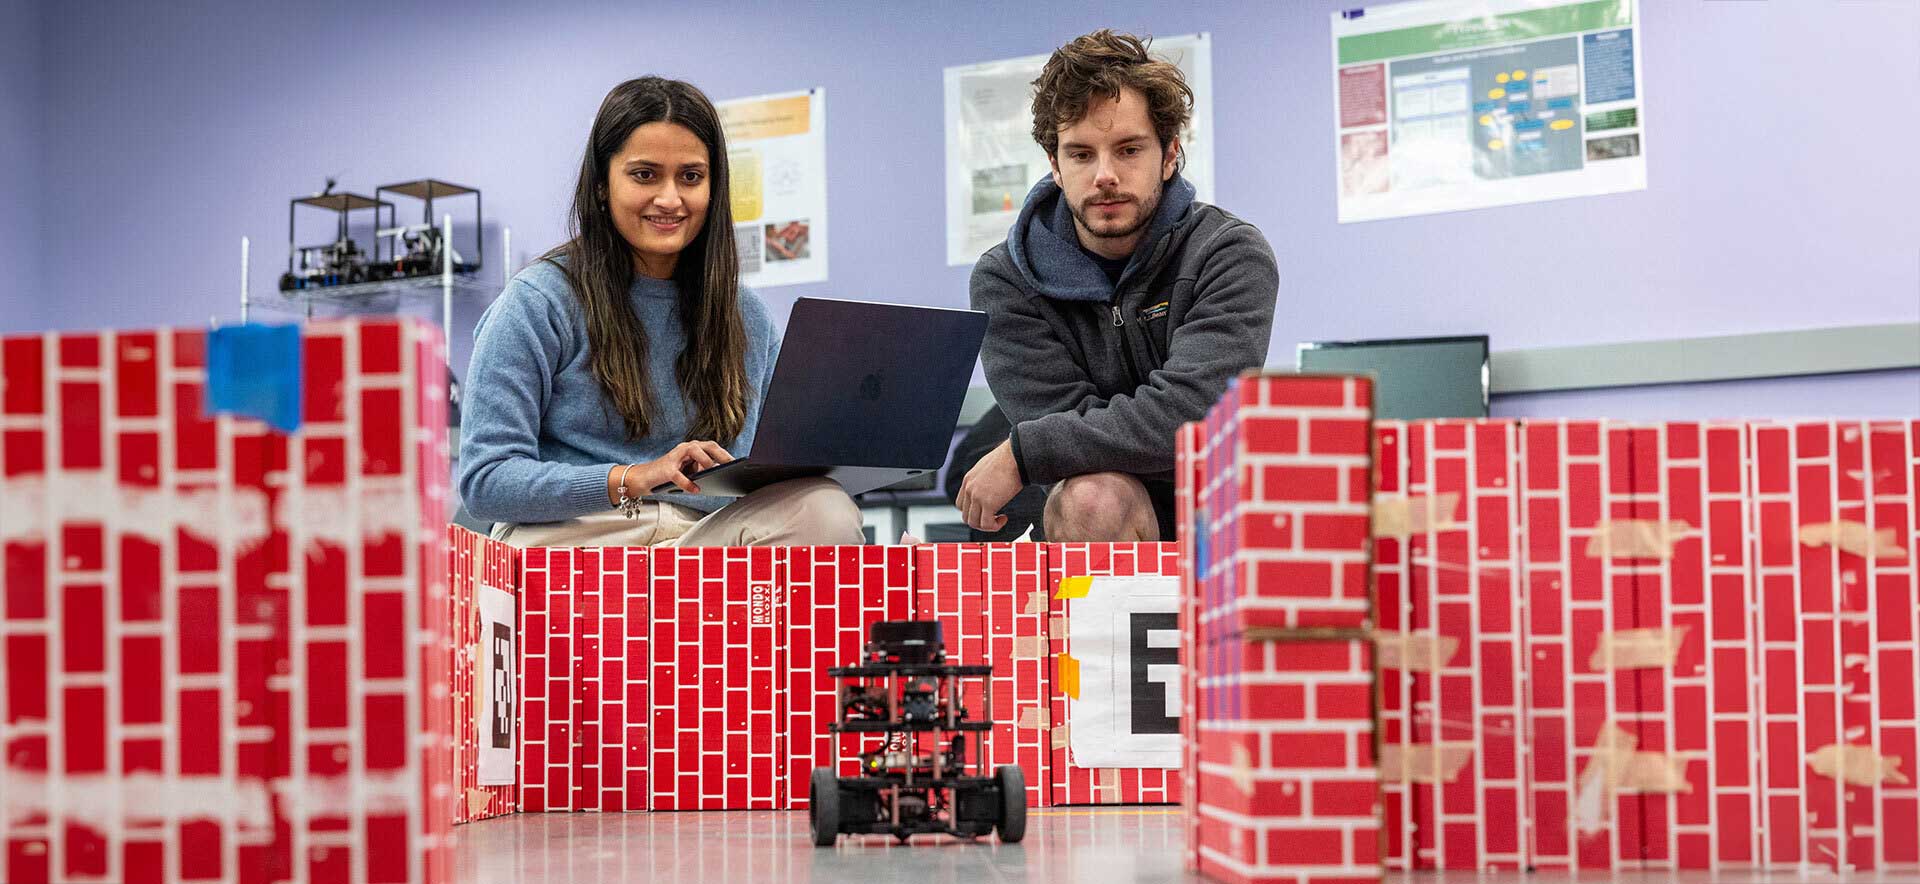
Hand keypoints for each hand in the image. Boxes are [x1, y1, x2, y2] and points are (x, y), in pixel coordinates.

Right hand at [608, 440, 732, 502]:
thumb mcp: (689, 473)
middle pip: (708, 445)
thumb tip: (721, 476)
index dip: (726, 454)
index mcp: (693, 449)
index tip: (739, 462)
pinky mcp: (666, 469)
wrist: (645, 479)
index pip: (713, 447)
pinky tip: (696, 490)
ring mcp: (675, 457)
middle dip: (721, 454)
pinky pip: (679, 475)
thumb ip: (702, 472)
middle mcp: (685, 449)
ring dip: (705, 461)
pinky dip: (688, 483)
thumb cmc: (670, 476)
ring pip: (694, 451)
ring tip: (712, 471)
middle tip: (731, 464)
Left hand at [956, 439, 1021, 532]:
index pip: (961, 504)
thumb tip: (991, 491)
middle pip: (966, 516)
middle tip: (994, 517)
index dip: (973, 511)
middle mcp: (969, 488)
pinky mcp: (988, 503)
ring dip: (987, 525)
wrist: (1016, 456)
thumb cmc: (1008, 460)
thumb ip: (984, 480)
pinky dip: (994, 526)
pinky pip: (986, 524)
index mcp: (968, 480)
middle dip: (980, 521)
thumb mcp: (988, 468)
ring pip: (974, 523)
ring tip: (1000, 519)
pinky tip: (1004, 518)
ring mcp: (977, 496)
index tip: (985, 511)